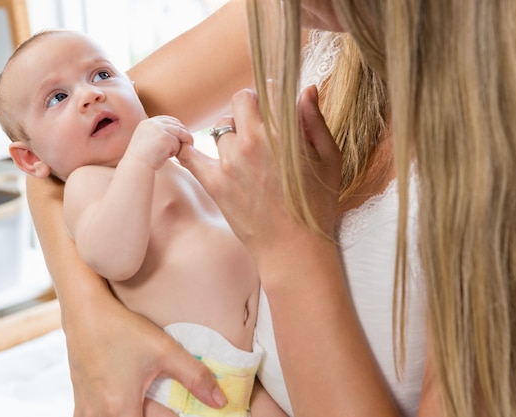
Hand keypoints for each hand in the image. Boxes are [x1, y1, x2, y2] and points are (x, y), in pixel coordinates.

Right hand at [66, 300, 225, 416]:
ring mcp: (85, 410)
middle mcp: (99, 415)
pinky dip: (114, 413)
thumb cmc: (122, 329)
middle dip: (159, 415)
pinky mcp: (80, 402)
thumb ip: (195, 377)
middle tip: (171, 403)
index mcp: (121, 409)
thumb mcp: (164, 350)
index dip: (177, 416)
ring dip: (137, 413)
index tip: (186, 408)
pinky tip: (126, 401)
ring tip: (150, 401)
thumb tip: (221, 401)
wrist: (85, 311)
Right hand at [126, 116, 192, 169]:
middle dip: (183, 133)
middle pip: (176, 124)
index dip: (176, 127)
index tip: (181, 135)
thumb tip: (170, 135)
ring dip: (179, 144)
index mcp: (147, 123)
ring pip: (178, 133)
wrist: (137, 165)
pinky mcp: (166, 137)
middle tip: (187, 143)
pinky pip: (177, 143)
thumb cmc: (141, 158)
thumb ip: (156, 135)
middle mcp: (153, 123)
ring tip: (173, 153)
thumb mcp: (146, 142)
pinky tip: (166, 157)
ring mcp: (159, 129)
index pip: (167, 119)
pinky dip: (174, 151)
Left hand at [177, 86, 340, 257]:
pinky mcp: (214, 183)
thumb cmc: (317, 204)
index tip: (271, 106)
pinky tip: (190, 147)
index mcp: (280, 132)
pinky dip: (187, 149)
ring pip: (221, 130)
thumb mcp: (328, 158)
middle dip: (248, 109)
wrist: (294, 248)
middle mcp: (251, 141)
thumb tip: (306, 89)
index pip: (262, 91)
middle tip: (257, 126)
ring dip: (230, 135)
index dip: (267, 95)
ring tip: (244, 153)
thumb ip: (314, 120)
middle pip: (238, 104)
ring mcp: (229, 162)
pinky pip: (190, 156)